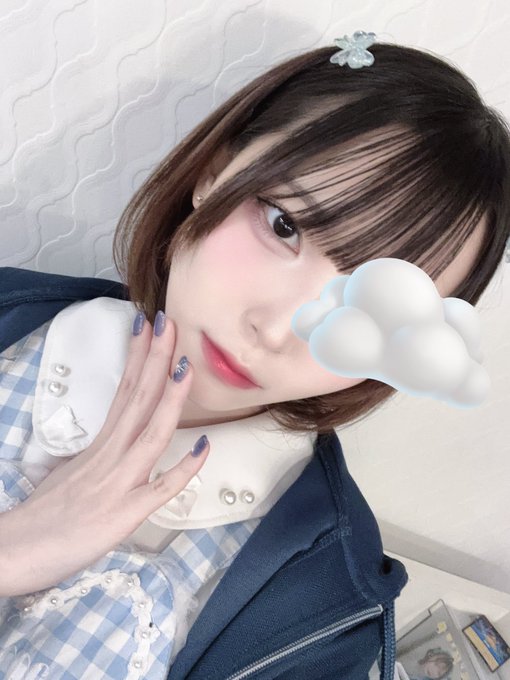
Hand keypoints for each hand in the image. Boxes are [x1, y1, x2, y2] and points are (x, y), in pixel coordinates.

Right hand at [0, 311, 209, 596]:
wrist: (13, 554)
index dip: (140, 357)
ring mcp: (119, 483)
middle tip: (169, 321)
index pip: (125, 391)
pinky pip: (161, 489)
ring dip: (171, 399)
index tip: (149, 325)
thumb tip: (112, 449)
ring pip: (152, 434)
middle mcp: (110, 455)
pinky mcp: (125, 515)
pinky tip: (206, 447)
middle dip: (156, 358)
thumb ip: (97, 458)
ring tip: (186, 366)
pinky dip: (185, 468)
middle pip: (138, 399)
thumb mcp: (71, 475)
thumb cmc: (43, 517)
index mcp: (100, 444)